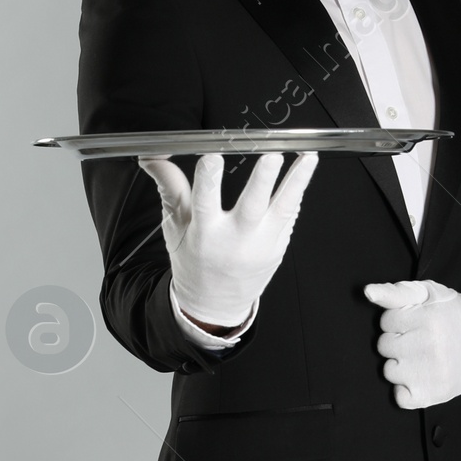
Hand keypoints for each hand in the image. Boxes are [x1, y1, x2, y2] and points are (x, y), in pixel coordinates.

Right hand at [140, 148, 319, 333]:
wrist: (215, 304)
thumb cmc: (194, 262)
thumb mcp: (175, 227)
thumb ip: (170, 188)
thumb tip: (153, 158)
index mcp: (205, 235)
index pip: (204, 202)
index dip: (208, 179)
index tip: (211, 157)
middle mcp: (235, 241)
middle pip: (251, 206)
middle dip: (263, 180)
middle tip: (273, 156)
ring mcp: (261, 246)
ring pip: (283, 210)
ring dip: (298, 181)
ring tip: (308, 158)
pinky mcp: (278, 248)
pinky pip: (289, 218)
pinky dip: (295, 194)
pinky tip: (302, 174)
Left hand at [365, 279, 460, 408]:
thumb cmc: (455, 317)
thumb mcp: (430, 294)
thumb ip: (397, 291)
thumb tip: (368, 292)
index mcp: (429, 318)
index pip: (385, 321)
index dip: (399, 321)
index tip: (416, 322)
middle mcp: (429, 346)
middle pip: (383, 346)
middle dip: (398, 341)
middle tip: (421, 339)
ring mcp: (430, 373)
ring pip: (388, 371)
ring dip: (401, 365)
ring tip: (422, 357)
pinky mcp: (432, 394)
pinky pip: (399, 397)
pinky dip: (407, 390)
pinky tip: (421, 376)